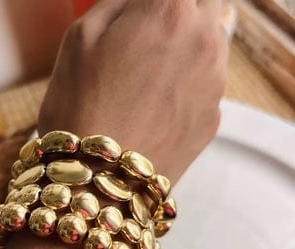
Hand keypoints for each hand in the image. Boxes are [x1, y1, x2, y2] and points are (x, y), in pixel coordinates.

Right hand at [39, 0, 228, 182]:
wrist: (99, 184)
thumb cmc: (79, 112)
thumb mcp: (80, 37)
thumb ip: (118, 1)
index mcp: (168, 10)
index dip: (150, 3)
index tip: (137, 16)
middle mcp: (204, 41)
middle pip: (204, 4)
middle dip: (178, 11)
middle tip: (146, 33)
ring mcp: (215, 84)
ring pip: (211, 43)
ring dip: (187, 45)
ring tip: (148, 75)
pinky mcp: (213, 119)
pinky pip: (207, 85)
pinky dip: (188, 84)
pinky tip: (156, 105)